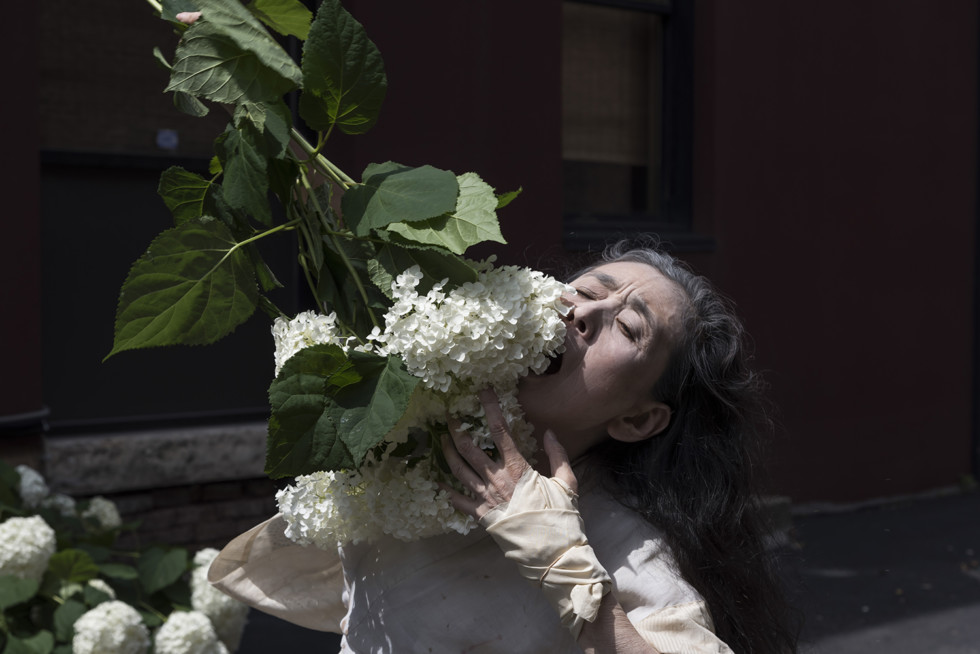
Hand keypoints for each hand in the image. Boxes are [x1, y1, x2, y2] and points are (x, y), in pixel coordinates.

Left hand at [441, 388, 576, 519]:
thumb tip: (549, 432)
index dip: (490, 408)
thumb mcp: (567, 482)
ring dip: (448, 453)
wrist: (552, 551)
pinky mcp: (482, 516)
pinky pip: (459, 501)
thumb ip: (558, 454)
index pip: (499, 431)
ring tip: (441, 440)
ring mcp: (486, 498)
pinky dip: (447, 491)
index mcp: (517, 468)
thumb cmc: (561, 516)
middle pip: (470, 448)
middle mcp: (497, 480)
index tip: (483, 392)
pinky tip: (439, 482)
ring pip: (459, 470)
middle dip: (457, 429)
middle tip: (450, 416)